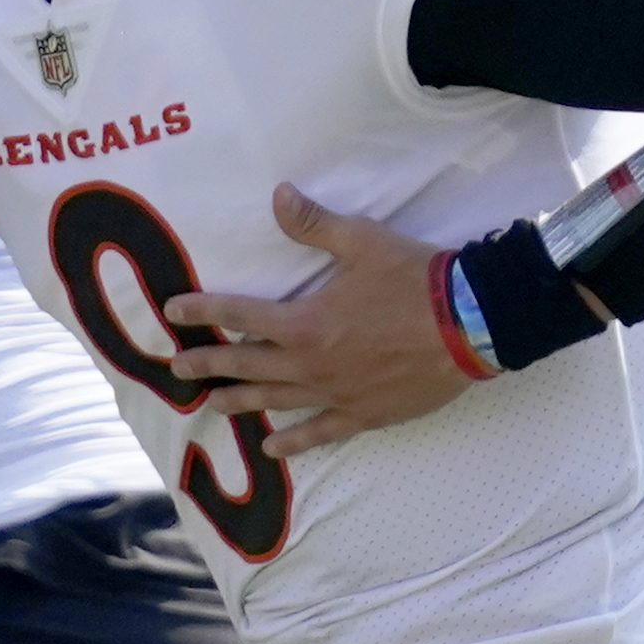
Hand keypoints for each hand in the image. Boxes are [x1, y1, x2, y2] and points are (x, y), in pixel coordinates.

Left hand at [167, 185, 508, 455]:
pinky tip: (273, 448)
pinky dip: (294, 442)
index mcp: (304, 322)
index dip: (203, 311)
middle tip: (177, 369)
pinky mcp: (363, 414)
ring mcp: (335, 394)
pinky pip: (320, 432)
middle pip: (246, 366)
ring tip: (211, 406)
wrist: (469, 324)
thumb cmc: (414, 279)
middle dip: (208, 365)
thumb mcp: (362, 241)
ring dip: (240, 403)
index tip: (174, 312)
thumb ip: (314, 224)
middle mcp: (311, 364)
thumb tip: (279, 194)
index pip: (238, 315)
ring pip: (276, 401)